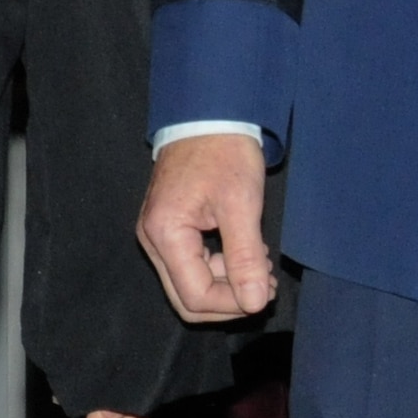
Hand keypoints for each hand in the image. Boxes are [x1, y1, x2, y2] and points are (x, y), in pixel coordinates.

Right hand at [137, 132, 273, 320]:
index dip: (232, 304)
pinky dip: (219, 266)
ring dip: (227, 283)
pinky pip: (190, 264)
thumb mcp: (241, 204)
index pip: (195, 296)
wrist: (210, 113)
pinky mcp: (168, 226)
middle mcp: (152, 238)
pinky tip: (244, 251)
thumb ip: (245, 258)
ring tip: (260, 263)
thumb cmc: (225, 152)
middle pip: (187, 296)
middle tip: (265, 283)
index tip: (265, 289)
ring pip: (189, 283)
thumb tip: (255, 303)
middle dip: (229, 298)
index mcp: (164, 233)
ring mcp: (157, 233)